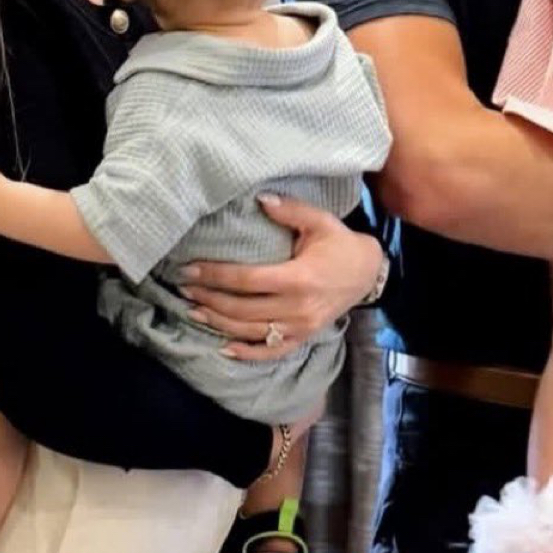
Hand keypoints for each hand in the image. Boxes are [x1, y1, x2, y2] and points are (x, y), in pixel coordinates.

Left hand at [180, 195, 384, 360]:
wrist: (369, 273)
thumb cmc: (341, 244)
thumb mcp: (320, 221)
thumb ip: (289, 210)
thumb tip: (259, 199)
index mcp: (299, 278)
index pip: (246, 280)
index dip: (215, 276)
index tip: (189, 270)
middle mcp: (297, 308)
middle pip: (242, 309)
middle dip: (209, 299)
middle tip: (184, 289)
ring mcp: (300, 327)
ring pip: (250, 332)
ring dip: (218, 323)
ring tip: (194, 311)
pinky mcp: (303, 338)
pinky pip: (270, 352)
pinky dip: (246, 353)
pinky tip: (223, 347)